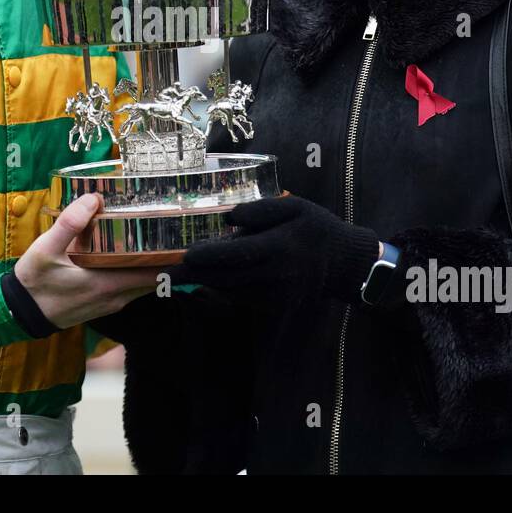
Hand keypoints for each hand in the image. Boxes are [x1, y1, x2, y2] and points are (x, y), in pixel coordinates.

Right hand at [14, 194, 159, 327]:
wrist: (18, 313)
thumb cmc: (34, 282)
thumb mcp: (45, 249)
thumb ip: (69, 223)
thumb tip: (94, 198)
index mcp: (107, 284)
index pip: (153, 274)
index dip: (170, 258)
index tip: (180, 237)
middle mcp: (115, 298)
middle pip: (153, 279)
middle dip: (164, 258)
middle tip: (170, 231)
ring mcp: (110, 304)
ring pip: (142, 286)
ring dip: (150, 267)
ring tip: (155, 240)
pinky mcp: (103, 306)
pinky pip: (130, 290)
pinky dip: (136, 275)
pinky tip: (130, 257)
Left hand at [171, 195, 379, 304]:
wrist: (343, 264)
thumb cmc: (317, 229)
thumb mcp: (295, 207)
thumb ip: (262, 210)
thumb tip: (228, 217)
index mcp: (278, 247)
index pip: (234, 255)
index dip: (207, 256)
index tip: (185, 254)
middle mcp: (273, 275)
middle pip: (225, 278)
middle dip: (195, 274)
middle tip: (168, 268)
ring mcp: (273, 294)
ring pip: (230, 290)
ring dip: (205, 282)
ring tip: (181, 272)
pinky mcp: (273, 305)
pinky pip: (241, 297)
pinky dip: (222, 289)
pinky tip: (209, 278)